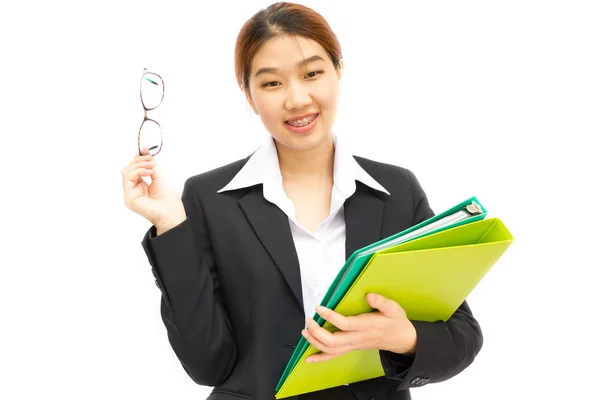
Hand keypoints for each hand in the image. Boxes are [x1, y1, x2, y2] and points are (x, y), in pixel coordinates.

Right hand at [121, 146, 185, 232]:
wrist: (172, 212)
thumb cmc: (168, 197)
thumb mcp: (159, 176)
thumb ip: (150, 164)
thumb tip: (143, 149)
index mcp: (139, 185)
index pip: (133, 168)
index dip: (138, 158)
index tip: (145, 149)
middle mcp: (132, 190)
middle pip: (127, 169)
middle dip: (139, 160)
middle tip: (151, 160)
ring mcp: (129, 194)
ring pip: (126, 172)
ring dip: (139, 165)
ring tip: (152, 166)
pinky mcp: (129, 198)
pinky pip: (128, 178)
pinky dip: (138, 171)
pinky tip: (148, 172)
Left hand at [302, 293, 416, 362]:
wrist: (401, 339)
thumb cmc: (396, 322)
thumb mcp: (394, 309)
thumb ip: (381, 302)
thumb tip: (369, 296)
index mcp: (366, 326)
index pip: (344, 324)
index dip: (329, 316)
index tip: (319, 308)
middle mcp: (357, 338)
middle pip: (333, 341)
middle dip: (316, 331)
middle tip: (309, 319)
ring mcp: (353, 345)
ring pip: (330, 349)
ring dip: (314, 341)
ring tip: (305, 330)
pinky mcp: (351, 348)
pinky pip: (334, 356)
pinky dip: (320, 358)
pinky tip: (309, 358)